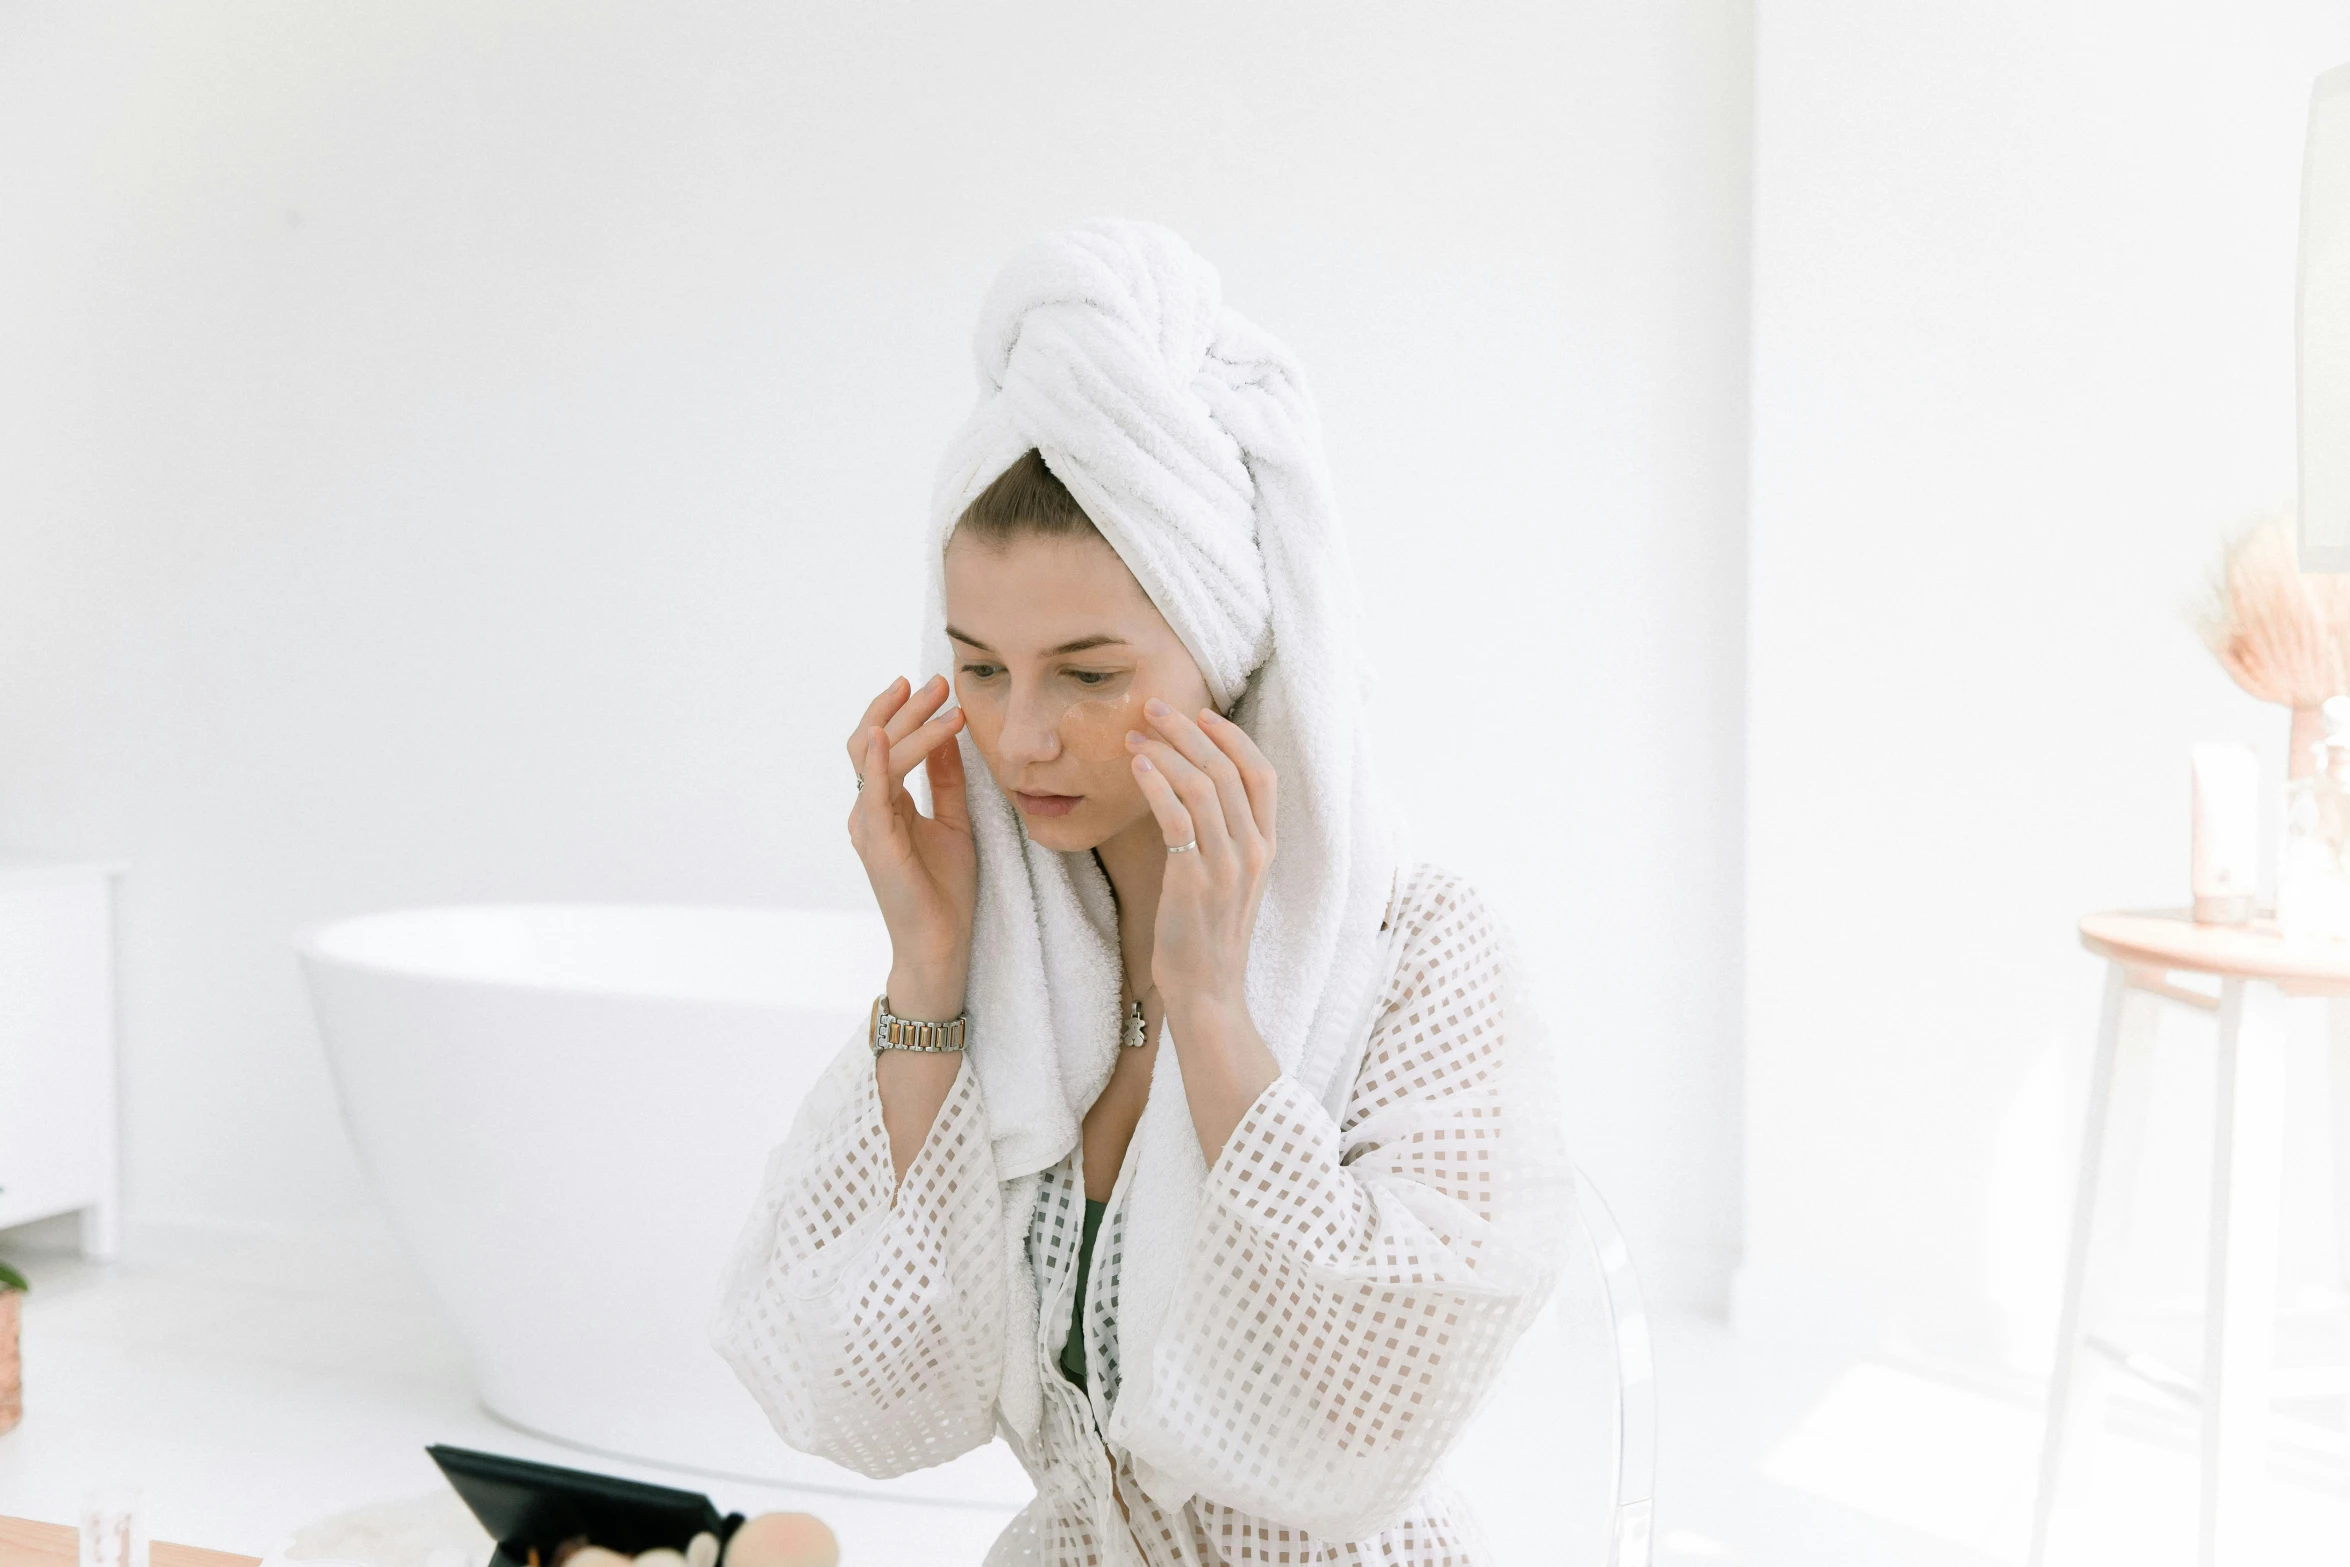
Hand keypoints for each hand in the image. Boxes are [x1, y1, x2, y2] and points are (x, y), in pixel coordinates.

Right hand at [846, 675, 974, 1018]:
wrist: (941, 945)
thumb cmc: (945, 890)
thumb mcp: (954, 822)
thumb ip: (947, 781)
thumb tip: (950, 734)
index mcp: (884, 806)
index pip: (881, 746)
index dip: (900, 712)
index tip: (930, 685)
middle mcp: (868, 812)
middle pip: (871, 743)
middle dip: (903, 708)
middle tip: (936, 682)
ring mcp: (868, 827)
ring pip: (874, 759)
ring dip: (906, 725)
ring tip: (939, 700)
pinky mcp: (877, 845)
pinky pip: (872, 795)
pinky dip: (876, 762)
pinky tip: (882, 736)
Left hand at [1125, 700, 1277, 1021]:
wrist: (1208, 991)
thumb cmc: (1207, 935)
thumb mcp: (1229, 880)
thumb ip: (1222, 838)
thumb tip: (1189, 790)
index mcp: (1266, 847)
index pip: (1263, 774)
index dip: (1234, 737)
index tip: (1202, 715)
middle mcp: (1253, 851)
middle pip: (1228, 770)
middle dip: (1189, 731)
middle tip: (1154, 708)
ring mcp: (1227, 866)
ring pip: (1202, 786)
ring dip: (1165, 752)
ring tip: (1134, 736)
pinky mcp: (1194, 880)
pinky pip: (1177, 818)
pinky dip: (1156, 785)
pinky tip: (1136, 768)